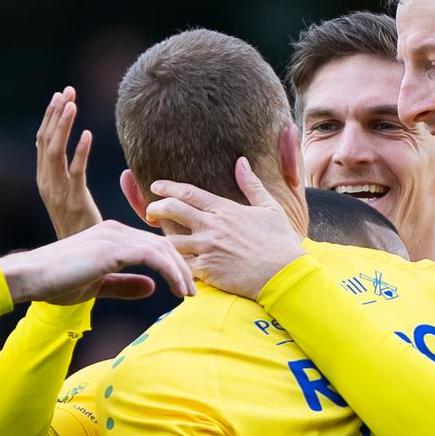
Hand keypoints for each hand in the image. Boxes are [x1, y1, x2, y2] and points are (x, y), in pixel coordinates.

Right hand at [0, 221, 193, 305]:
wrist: (30, 277)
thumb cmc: (56, 282)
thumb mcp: (97, 286)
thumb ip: (124, 285)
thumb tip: (152, 288)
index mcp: (112, 235)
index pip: (153, 245)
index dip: (173, 264)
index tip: (185, 285)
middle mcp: (115, 230)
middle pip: (162, 244)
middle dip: (182, 267)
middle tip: (195, 290)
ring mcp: (113, 236)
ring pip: (162, 249)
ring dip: (180, 272)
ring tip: (190, 294)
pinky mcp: (111, 248)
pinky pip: (152, 256)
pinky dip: (170, 272)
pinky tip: (178, 289)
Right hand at [35, 86, 103, 238]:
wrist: (73, 269)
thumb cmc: (77, 234)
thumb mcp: (69, 201)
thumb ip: (70, 177)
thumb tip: (76, 153)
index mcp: (45, 181)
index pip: (43, 142)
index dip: (50, 118)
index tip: (60, 96)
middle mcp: (47, 183)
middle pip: (46, 141)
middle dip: (55, 114)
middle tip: (66, 90)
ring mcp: (58, 192)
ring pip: (55, 151)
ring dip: (63, 125)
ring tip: (71, 102)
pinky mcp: (74, 202)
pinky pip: (76, 172)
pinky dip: (80, 152)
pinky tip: (88, 135)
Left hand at [146, 157, 305, 298]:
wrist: (284, 273)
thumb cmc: (280, 241)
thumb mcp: (270, 208)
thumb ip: (252, 185)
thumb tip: (241, 162)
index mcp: (224, 210)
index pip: (188, 193)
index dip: (168, 188)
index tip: (156, 187)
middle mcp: (211, 227)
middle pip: (172, 211)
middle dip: (155, 208)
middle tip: (151, 212)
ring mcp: (207, 249)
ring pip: (171, 241)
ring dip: (163, 240)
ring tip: (161, 241)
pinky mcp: (207, 272)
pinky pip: (180, 266)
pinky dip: (174, 264)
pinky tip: (171, 264)